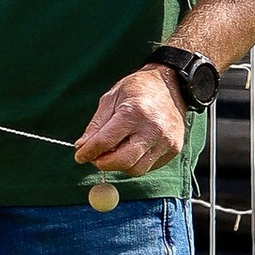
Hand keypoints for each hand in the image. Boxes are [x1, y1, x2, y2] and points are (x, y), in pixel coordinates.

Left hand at [73, 62, 187, 176]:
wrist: (170, 84)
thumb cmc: (137, 89)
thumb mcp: (111, 98)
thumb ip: (96, 125)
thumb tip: (82, 147)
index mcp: (135, 112)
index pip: (106, 141)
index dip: (89, 152)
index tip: (80, 156)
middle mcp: (153, 129)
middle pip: (123, 161)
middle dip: (104, 164)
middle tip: (95, 158)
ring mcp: (167, 141)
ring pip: (136, 169)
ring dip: (119, 166)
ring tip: (113, 153)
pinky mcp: (174, 148)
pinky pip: (149, 166)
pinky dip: (135, 163)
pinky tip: (130, 150)